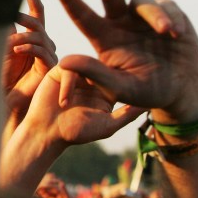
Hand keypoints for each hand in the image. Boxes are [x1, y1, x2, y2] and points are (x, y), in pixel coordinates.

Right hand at [0, 63, 141, 191]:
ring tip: (75, 100)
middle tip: (95, 90)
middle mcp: (90, 80)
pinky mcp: (58, 72)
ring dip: (81, 83)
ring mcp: (75, 75)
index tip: (128, 79)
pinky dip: (67, 86)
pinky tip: (64, 103)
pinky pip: (68, 69)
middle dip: (101, 74)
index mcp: (104, 91)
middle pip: (101, 67)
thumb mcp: (107, 125)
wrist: (47, 132)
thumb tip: (150, 106)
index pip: (116, 78)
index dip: (120, 78)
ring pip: (85, 65)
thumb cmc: (77, 132)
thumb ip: (127, 115)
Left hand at [2, 0, 57, 120]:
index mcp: (31, 38)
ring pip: (40, 37)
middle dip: (25, 16)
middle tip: (10, 14)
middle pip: (39, 23)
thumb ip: (2, 29)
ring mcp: (47, 57)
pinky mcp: (49, 71)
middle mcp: (42, 46)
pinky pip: (42, 53)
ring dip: (23, 37)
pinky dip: (29, 48)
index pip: (37, 14)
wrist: (1, 101)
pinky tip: (16, 49)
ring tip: (9, 43)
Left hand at [56, 0, 197, 123]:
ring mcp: (142, 17)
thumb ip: (94, 74)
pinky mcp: (167, 14)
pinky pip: (167, 6)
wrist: (179, 91)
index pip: (82, 15)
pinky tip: (177, 34)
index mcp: (104, 36)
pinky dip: (171, 17)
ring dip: (155, 15)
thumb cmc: (144, 90)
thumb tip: (64, 62)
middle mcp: (120, 22)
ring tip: (166, 32)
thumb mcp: (118, 87)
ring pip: (142, 2)